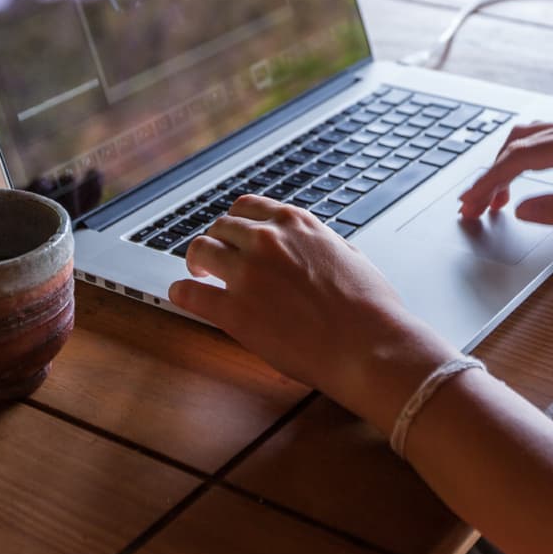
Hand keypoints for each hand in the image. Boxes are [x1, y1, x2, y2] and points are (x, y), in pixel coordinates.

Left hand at [170, 196, 457, 429]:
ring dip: (196, 262)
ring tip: (197, 275)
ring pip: (200, 251)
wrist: (369, 345)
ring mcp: (247, 274)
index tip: (233, 236)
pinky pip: (190, 294)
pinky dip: (182, 293)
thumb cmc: (370, 307)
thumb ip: (318, 243)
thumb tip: (309, 247)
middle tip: (215, 259)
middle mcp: (267, 240)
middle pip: (220, 228)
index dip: (236, 224)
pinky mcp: (234, 311)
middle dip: (217, 242)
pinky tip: (183, 296)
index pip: (247, 208)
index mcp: (295, 223)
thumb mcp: (348, 254)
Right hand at [458, 116, 552, 240]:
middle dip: (489, 176)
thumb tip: (522, 208)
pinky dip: (520, 160)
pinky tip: (515, 184)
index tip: (471, 203)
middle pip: (518, 144)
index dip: (490, 181)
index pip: (521, 156)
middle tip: (469, 207)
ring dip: (501, 166)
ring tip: (486, 199)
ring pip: (527, 139)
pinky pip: (543, 141)